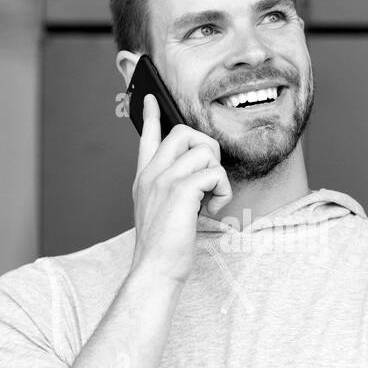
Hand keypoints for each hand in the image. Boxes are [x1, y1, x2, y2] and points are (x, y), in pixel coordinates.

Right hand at [130, 93, 232, 283]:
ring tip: (209, 201)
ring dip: (217, 176)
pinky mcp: (180, 190)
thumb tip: (198, 178)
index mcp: (145, 178)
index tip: (150, 98)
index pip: (146, 138)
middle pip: (183, 132)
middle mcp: (152, 174)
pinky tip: (212, 210)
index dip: (150, 116)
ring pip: (204, 151)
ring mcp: (164, 179)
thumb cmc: (163, 247)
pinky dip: (222, 192)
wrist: (156, 268)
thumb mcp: (161, 211)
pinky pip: (214, 173)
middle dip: (206, 148)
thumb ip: (172, 190)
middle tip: (208, 179)